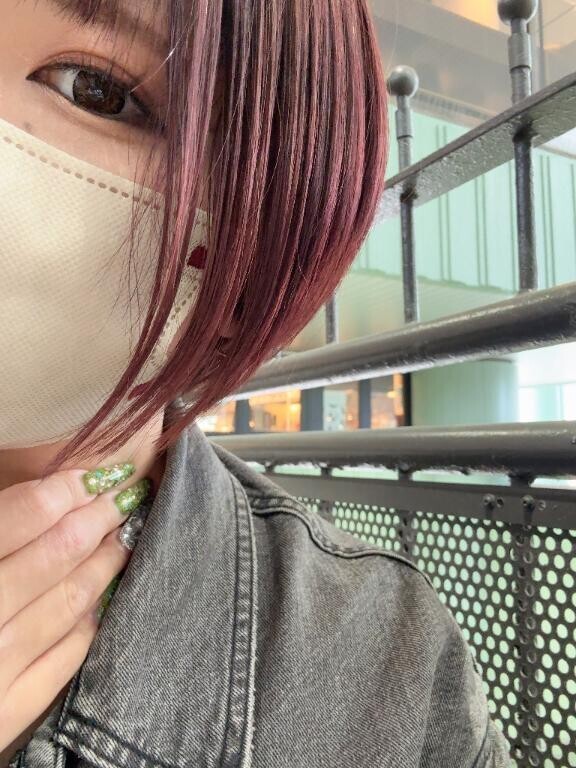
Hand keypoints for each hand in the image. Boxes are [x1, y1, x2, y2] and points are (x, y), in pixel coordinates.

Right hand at [0, 465, 150, 752]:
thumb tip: (44, 500)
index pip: (20, 518)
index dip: (65, 491)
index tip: (94, 477)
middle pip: (57, 554)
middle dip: (98, 518)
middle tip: (125, 495)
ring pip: (70, 601)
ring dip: (104, 562)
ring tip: (122, 537)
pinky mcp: (7, 716)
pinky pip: (67, 658)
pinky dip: (89, 621)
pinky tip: (101, 598)